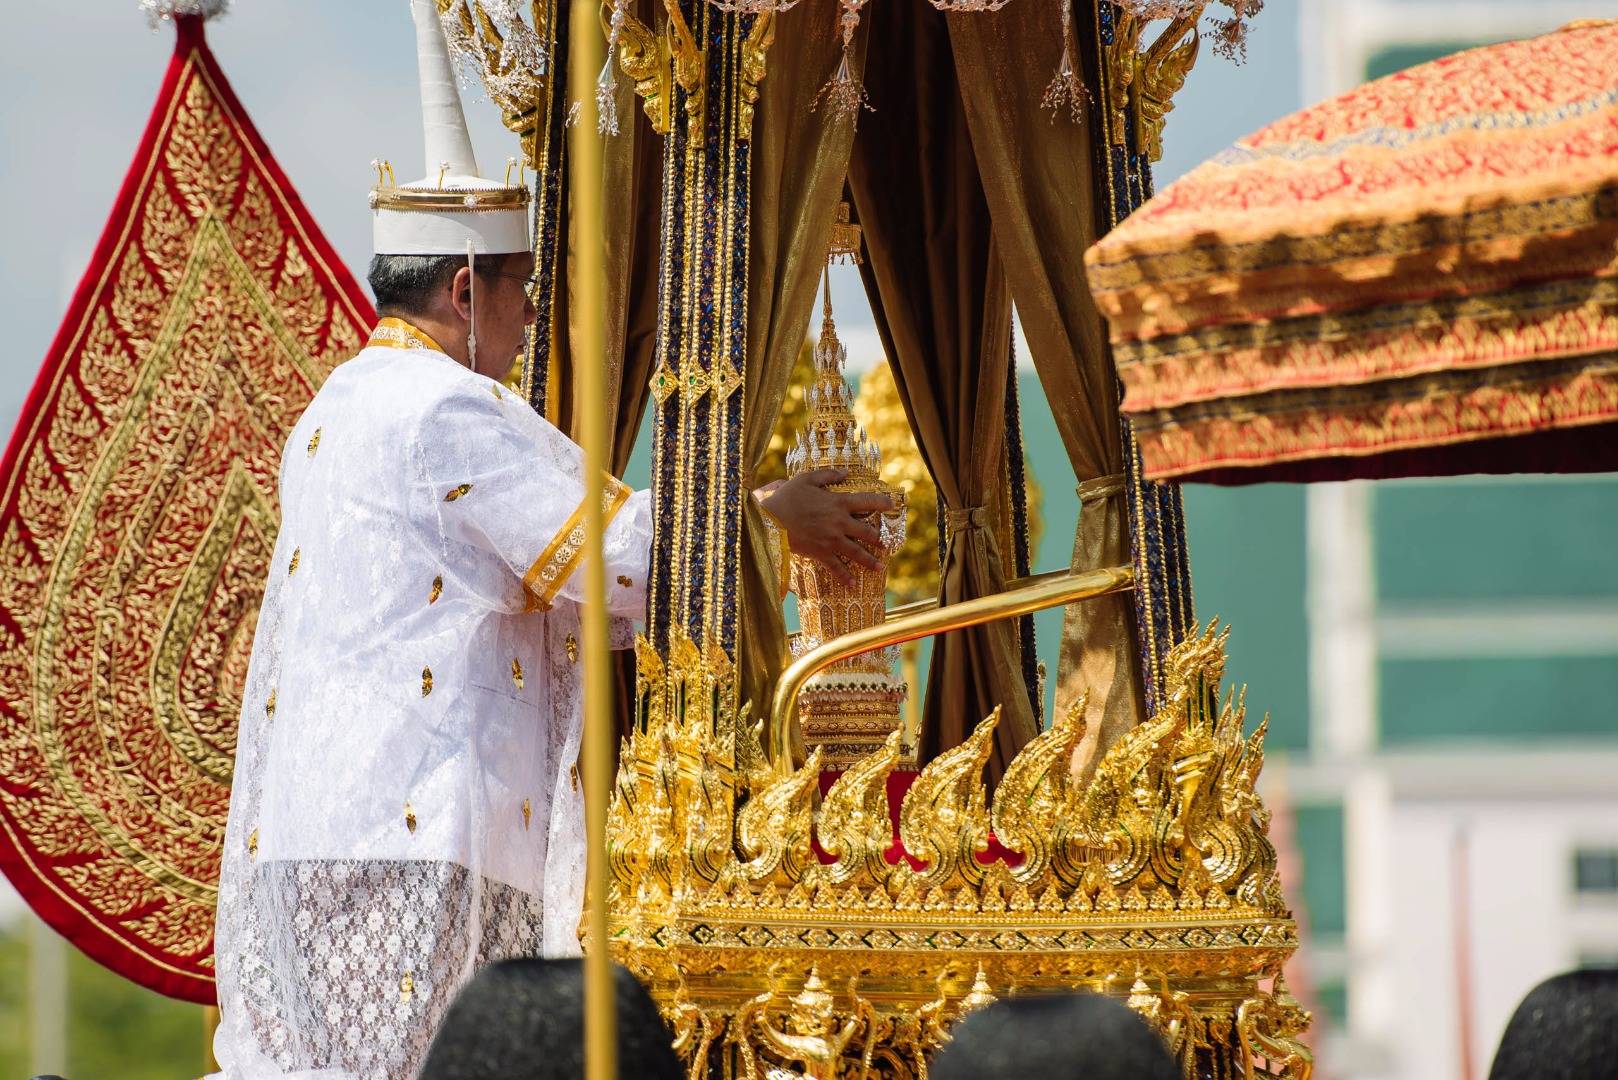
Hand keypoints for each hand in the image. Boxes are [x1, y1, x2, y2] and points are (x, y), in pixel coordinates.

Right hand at [757, 468, 896, 586]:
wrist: (770, 522)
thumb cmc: (787, 498)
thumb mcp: (806, 480)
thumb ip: (827, 475)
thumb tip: (844, 473)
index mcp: (838, 503)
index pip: (867, 501)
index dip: (882, 502)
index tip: (892, 505)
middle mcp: (840, 523)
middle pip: (867, 532)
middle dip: (878, 538)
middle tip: (886, 543)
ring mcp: (832, 541)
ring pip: (857, 553)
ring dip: (870, 561)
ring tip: (881, 568)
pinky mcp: (821, 554)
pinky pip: (836, 568)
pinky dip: (845, 577)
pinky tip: (852, 585)